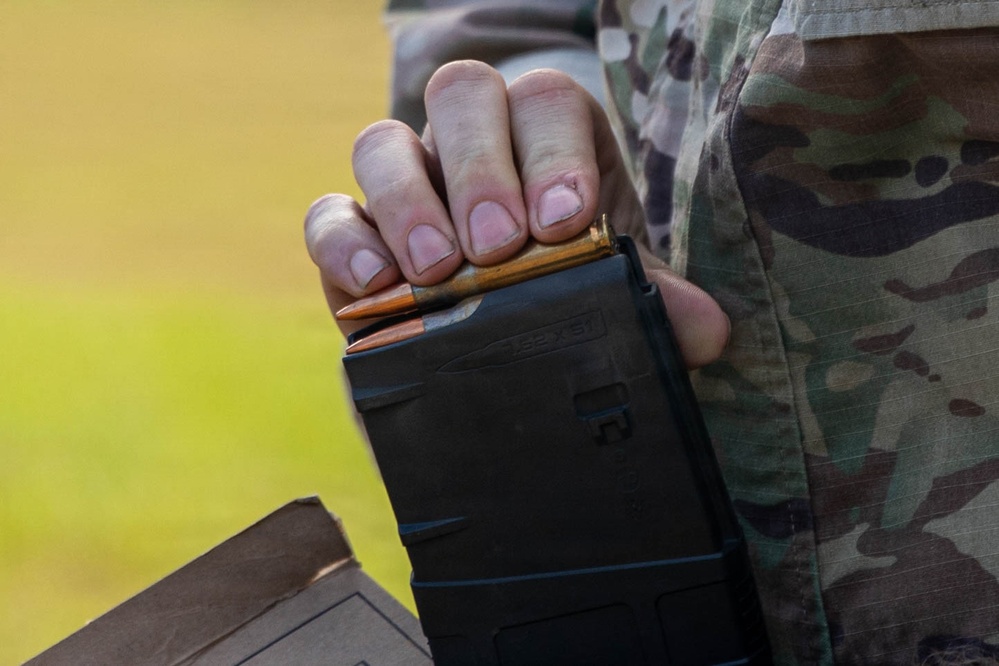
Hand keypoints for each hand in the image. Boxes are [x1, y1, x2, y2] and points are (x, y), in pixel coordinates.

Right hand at [304, 60, 727, 367]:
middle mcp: (474, 151)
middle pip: (462, 96)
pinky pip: (330, 215)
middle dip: (480, 167)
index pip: (547, 102)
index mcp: (550, 147)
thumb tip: (706, 330)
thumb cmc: (568, 315)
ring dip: (408, 201)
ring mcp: (408, 190)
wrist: (505, 377)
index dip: (553, 150)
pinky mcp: (354, 242)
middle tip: (498, 248)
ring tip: (438, 272)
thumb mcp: (615, 306)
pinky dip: (344, 242)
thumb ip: (654, 307)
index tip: (565, 225)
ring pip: (383, 142)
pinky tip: (376, 288)